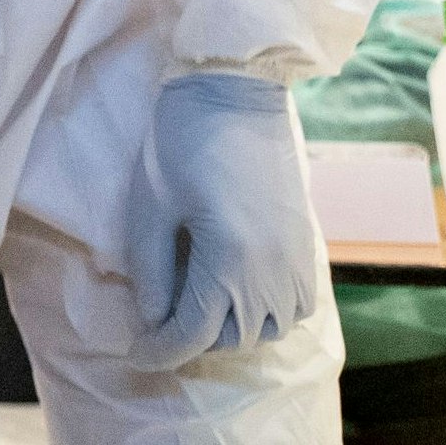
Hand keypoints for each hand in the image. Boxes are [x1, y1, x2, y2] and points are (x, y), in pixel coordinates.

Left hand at [123, 73, 318, 368]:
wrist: (236, 91)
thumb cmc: (183, 141)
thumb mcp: (151, 207)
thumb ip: (152, 272)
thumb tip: (154, 319)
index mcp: (229, 262)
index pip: (193, 334)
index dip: (161, 351)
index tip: (137, 354)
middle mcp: (272, 271)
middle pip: (232, 337)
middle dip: (194, 337)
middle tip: (161, 320)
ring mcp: (297, 258)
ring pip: (269, 327)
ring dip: (233, 327)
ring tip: (199, 303)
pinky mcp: (308, 242)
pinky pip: (297, 305)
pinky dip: (270, 311)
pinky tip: (240, 289)